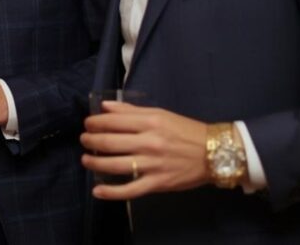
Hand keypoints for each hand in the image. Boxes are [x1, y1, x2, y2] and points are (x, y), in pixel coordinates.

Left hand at [80, 102, 208, 199]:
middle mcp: (149, 143)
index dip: (94, 123)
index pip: (112, 121)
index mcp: (149, 123)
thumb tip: (105, 106)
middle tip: (84, 140)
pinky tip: (97, 191)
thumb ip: (131, 110)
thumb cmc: (185, 131)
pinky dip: (111, 192)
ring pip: (115, 165)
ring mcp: (152, 165)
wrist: (215, 153)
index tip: (87, 124)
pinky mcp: (158, 183)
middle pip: (109, 142)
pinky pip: (130, 190)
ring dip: (94, 163)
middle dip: (90, 141)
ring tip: (86, 160)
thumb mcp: (160, 114)